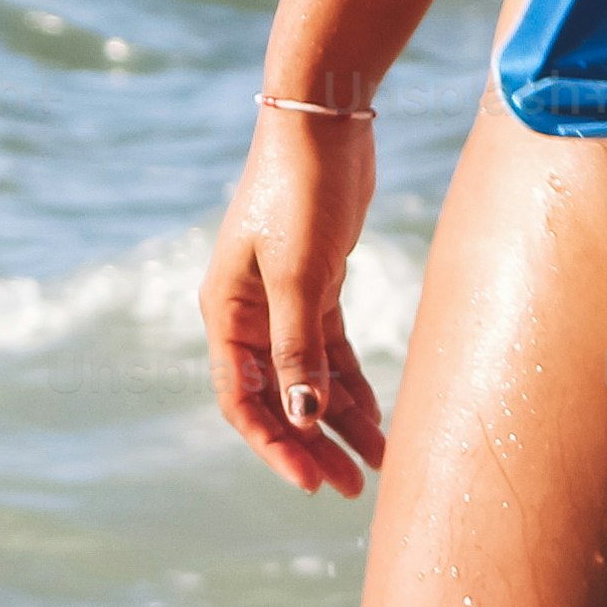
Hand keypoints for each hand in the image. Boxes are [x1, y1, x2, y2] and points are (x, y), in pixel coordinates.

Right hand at [198, 103, 387, 495]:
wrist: (325, 118)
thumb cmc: (301, 191)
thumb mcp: (301, 274)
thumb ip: (298, 347)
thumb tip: (303, 415)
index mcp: (227, 313)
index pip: (243, 401)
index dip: (276, 446)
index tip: (312, 482)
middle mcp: (249, 313)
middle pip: (278, 398)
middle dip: (314, 444)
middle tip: (352, 489)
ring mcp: (283, 300)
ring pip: (310, 378)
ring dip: (341, 420)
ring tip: (379, 465)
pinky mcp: (318, 284)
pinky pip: (331, 351)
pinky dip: (352, 383)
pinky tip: (379, 418)